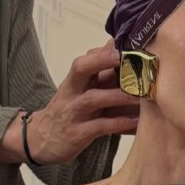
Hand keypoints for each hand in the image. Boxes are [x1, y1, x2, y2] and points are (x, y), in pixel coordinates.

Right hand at [25, 41, 139, 164]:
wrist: (41, 140)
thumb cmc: (68, 112)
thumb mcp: (79, 90)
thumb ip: (98, 73)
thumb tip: (116, 47)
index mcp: (75, 80)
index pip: (87, 58)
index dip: (106, 51)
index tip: (128, 45)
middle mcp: (72, 92)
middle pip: (82, 68)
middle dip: (104, 60)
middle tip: (128, 57)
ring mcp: (74, 112)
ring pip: (93, 98)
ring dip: (119, 95)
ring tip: (143, 95)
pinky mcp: (78, 134)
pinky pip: (100, 127)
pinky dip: (120, 124)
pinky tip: (138, 122)